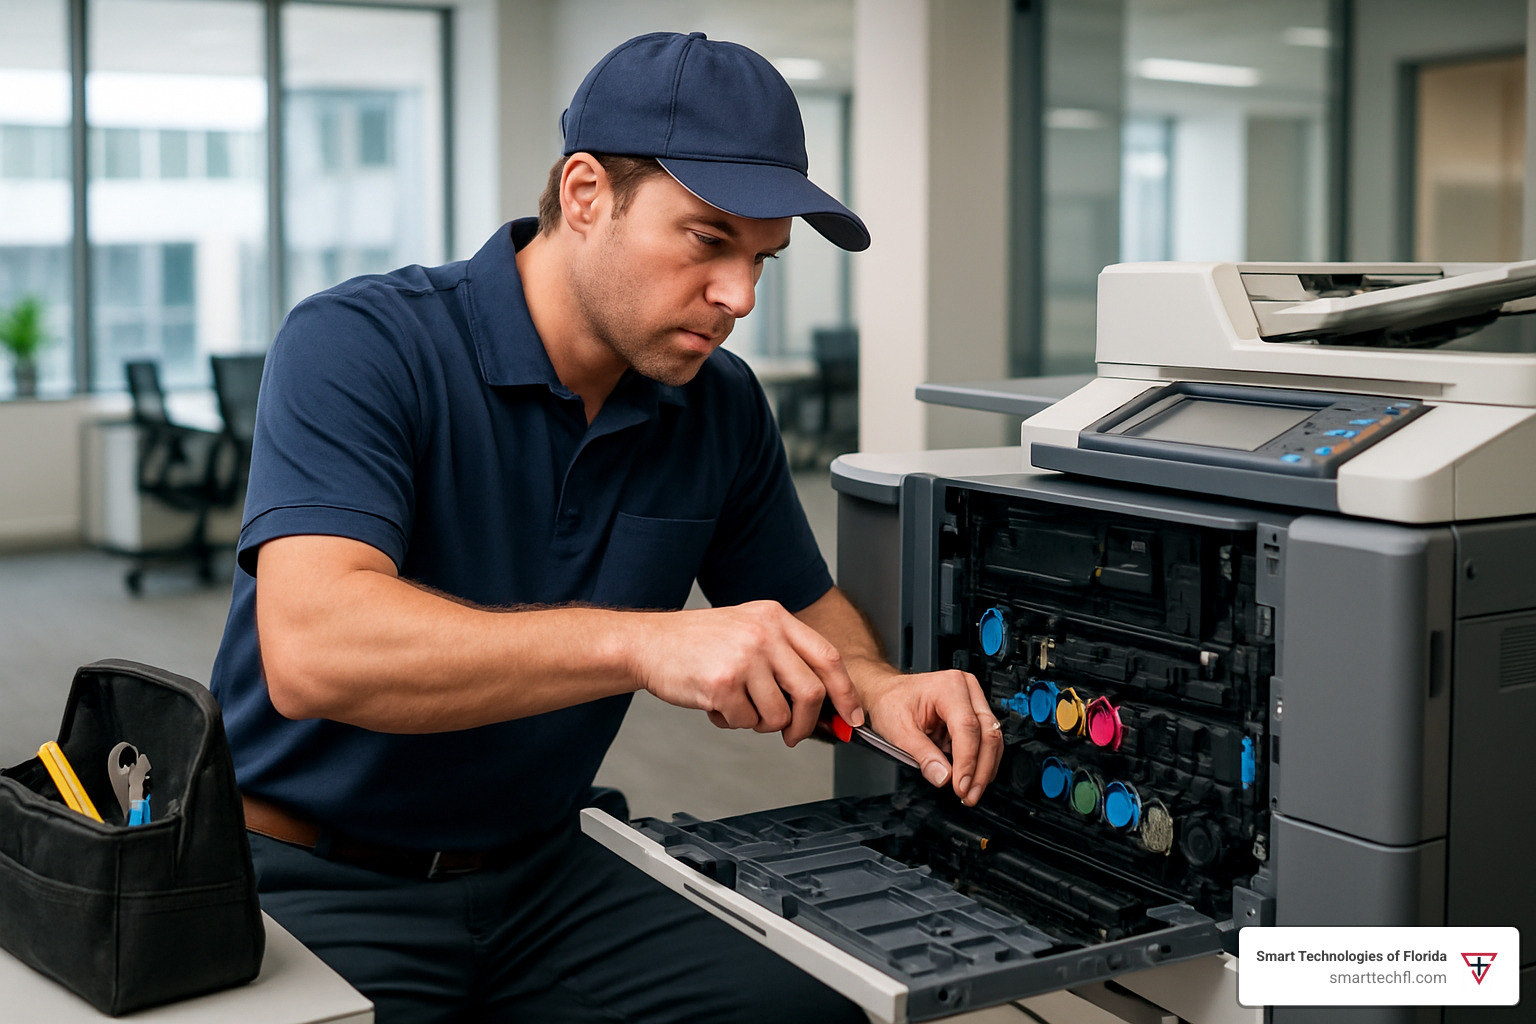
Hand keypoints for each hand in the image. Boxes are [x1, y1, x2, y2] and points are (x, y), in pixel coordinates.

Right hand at [629, 601, 865, 745]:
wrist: (649, 644)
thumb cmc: (698, 643)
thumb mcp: (749, 630)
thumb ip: (785, 657)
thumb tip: (824, 699)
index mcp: (775, 617)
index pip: (828, 657)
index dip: (845, 692)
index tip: (852, 716)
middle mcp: (764, 633)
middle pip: (811, 691)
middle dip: (806, 723)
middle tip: (793, 735)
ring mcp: (744, 657)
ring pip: (778, 714)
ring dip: (761, 723)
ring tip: (739, 707)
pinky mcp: (723, 683)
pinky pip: (746, 721)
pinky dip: (734, 722)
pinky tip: (717, 705)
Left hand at [858, 665, 1001, 805]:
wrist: (887, 693)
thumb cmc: (891, 702)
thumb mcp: (899, 730)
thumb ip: (923, 755)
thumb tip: (943, 777)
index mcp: (949, 687)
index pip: (967, 727)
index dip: (967, 761)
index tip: (961, 786)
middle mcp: (967, 690)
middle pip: (987, 733)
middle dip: (981, 769)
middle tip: (969, 794)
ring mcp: (973, 701)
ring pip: (991, 738)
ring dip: (984, 768)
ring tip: (970, 791)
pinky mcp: (973, 714)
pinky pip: (985, 739)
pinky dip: (980, 761)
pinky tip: (971, 778)